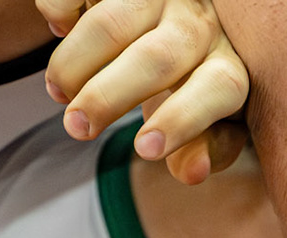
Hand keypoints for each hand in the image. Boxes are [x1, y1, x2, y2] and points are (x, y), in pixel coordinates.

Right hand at [37, 0, 249, 183]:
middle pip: (157, 58)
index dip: (182, 120)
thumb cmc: (192, 82)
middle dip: (108, 96)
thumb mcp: (207, 119)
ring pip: (112, 23)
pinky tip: (62, 29)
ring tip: (59, 93)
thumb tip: (193, 172)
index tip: (143, 149)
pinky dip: (60, 9)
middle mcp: (198, 23)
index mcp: (228, 64)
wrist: (179, 20)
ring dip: (74, 63)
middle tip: (76, 128)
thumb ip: (203, 146)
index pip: (217, 87)